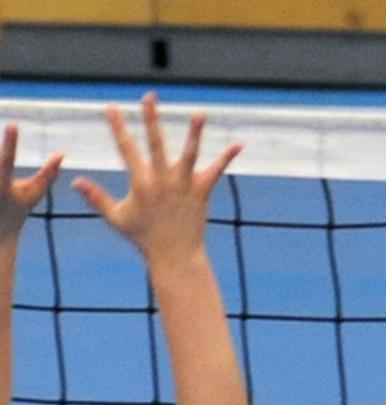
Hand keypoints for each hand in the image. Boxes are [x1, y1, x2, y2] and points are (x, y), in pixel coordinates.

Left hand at [0, 124, 63, 243]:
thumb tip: (61, 152)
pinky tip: (1, 184)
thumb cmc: (18, 209)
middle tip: (10, 126)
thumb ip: (49, 173)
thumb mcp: (35, 192)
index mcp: (2, 187)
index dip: (11, 141)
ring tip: (6, 182)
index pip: (7, 159)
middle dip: (2, 147)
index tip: (14, 123)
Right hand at [72, 93, 241, 267]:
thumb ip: (96, 197)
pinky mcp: (202, 192)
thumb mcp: (116, 218)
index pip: (126, 149)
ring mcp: (184, 186)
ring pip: (189, 154)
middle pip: (156, 143)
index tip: (112, 107)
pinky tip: (239, 144)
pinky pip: (216, 171)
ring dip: (194, 133)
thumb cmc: (144, 238)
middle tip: (149, 96)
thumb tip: (75, 182)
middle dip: (151, 119)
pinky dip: (228, 157)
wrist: (174, 256)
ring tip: (199, 113)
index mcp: (140, 183)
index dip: (118, 127)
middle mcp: (162, 181)